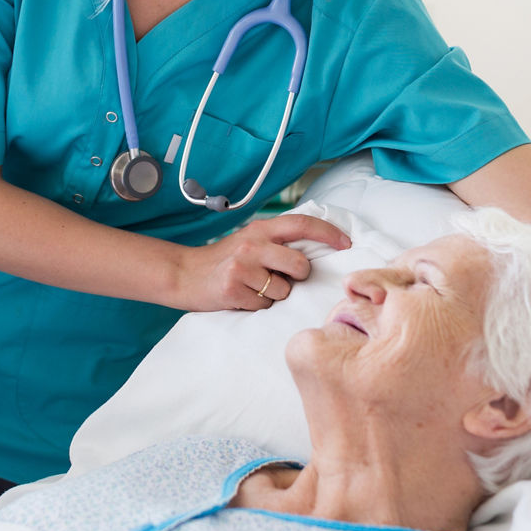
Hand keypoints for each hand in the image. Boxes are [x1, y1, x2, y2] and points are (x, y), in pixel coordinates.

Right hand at [172, 213, 350, 311]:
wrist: (185, 274)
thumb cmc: (224, 260)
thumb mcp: (251, 241)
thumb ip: (278, 242)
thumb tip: (317, 250)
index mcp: (261, 229)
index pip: (302, 224)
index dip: (329, 233)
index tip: (346, 243)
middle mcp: (253, 244)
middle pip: (300, 264)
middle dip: (299, 276)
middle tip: (282, 276)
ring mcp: (242, 267)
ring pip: (283, 290)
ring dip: (274, 294)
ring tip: (254, 287)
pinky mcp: (233, 289)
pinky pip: (264, 305)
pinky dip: (257, 305)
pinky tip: (242, 296)